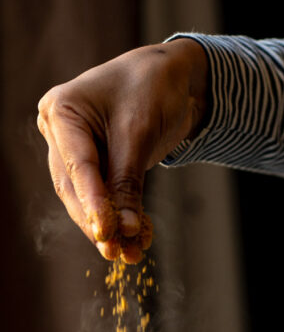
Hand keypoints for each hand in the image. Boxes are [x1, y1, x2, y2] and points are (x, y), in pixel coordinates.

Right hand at [37, 38, 208, 262]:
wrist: (175, 76)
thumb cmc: (153, 88)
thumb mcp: (139, 132)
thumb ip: (128, 180)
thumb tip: (125, 228)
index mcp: (61, 111)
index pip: (76, 165)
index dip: (91, 202)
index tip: (105, 232)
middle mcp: (61, 131)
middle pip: (75, 188)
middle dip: (97, 222)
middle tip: (115, 251)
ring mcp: (78, 149)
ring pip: (89, 198)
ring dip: (111, 227)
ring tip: (130, 255)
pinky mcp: (99, 164)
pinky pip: (107, 196)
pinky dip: (123, 217)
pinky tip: (139, 238)